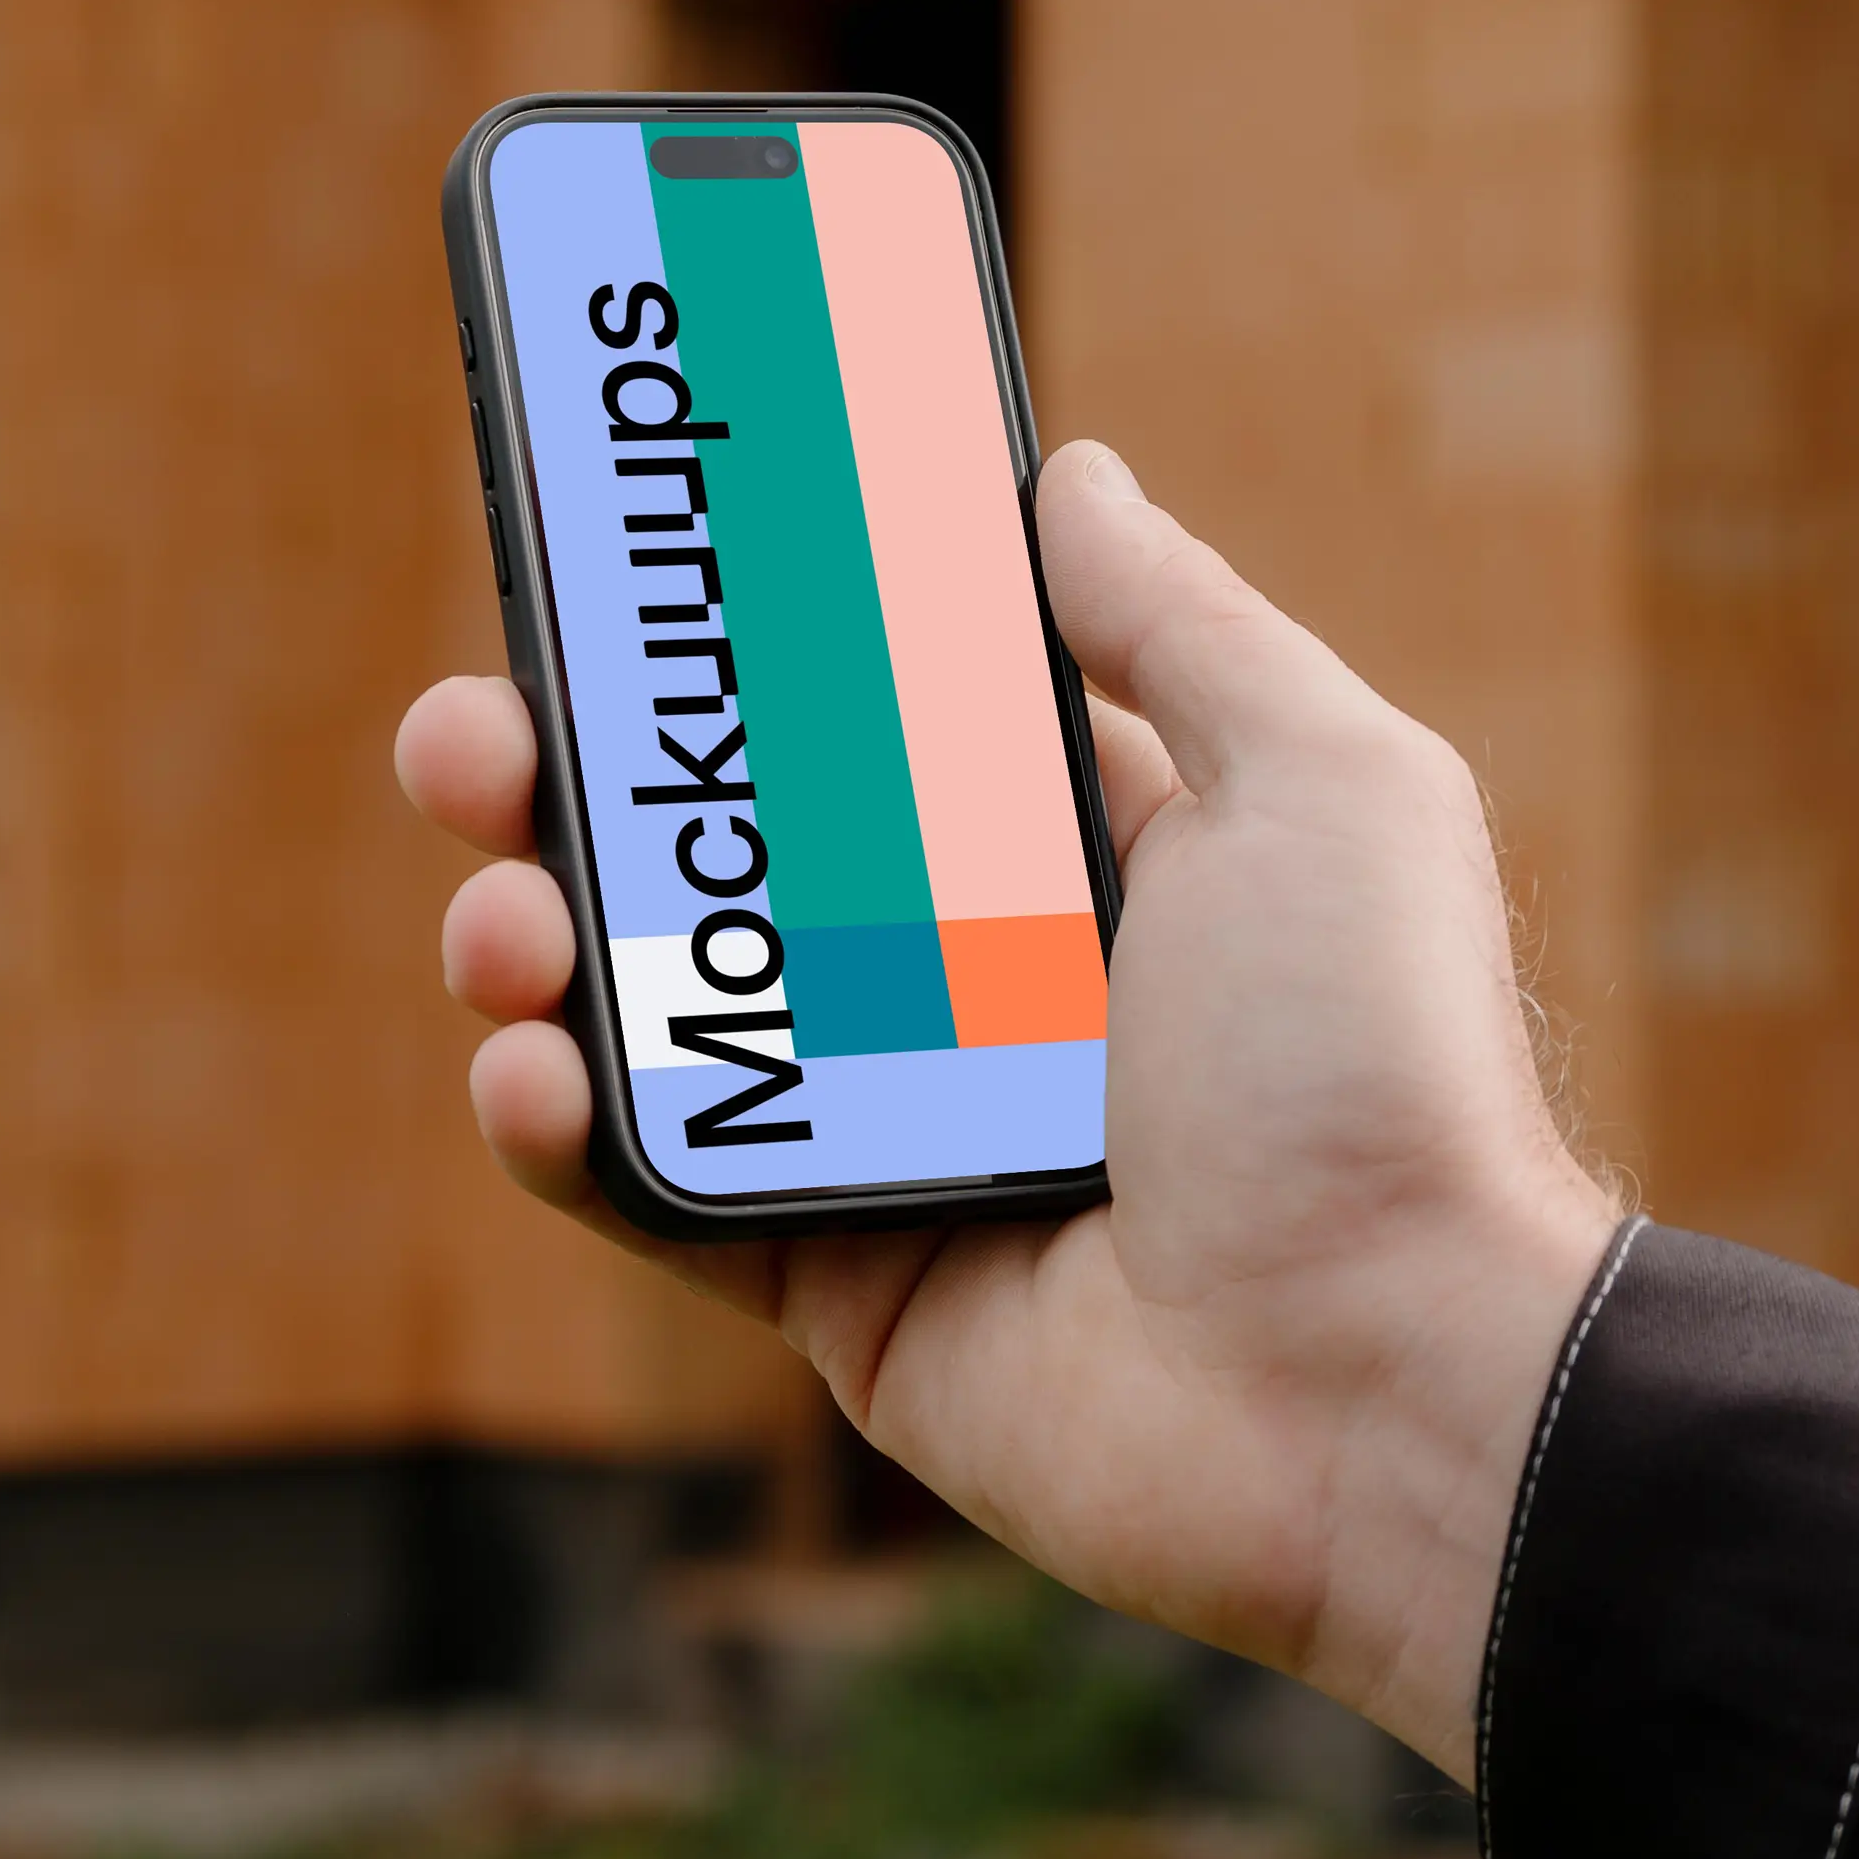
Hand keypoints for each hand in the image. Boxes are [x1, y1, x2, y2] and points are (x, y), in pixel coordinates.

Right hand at [393, 438, 1618, 1784]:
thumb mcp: (1318, 783)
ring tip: (501, 920)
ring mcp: (895, 1133)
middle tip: (471, 732)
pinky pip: (657, 1190)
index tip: (618, 546)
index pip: (865, 709)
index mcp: (1084, 853)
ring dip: (536, 940)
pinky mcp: (837, 1282)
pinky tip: (530, 1066)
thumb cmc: (1376, 1073)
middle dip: (571, 775)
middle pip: (721, 845)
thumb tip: (1066, 474)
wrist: (1386, 1384)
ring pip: (657, 1008)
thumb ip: (1175, 625)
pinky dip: (562, 1126)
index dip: (739, 633)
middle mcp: (974, 982)